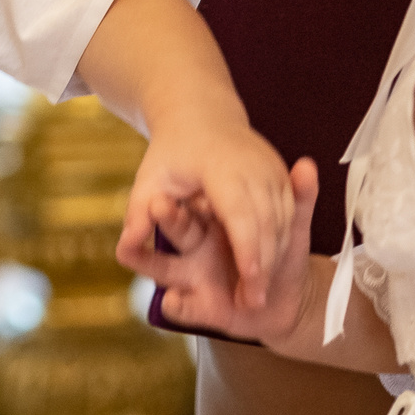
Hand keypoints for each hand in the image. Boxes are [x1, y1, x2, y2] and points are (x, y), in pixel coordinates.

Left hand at [119, 115, 296, 310]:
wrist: (201, 114)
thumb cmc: (171, 153)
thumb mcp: (149, 179)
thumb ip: (138, 213)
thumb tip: (124, 248)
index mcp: (218, 166)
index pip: (238, 212)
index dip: (246, 246)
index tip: (249, 278)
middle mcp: (251, 164)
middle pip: (266, 219)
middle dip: (264, 261)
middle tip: (257, 300)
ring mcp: (270, 166)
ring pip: (282, 217)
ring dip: (276, 255)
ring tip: (263, 290)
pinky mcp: (281, 171)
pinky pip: (290, 210)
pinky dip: (282, 239)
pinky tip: (273, 264)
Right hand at [124, 157, 319, 344]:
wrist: (288, 302)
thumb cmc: (285, 256)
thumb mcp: (294, 228)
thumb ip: (300, 199)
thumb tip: (309, 166)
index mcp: (211, 218)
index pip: (194, 203)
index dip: (188, 195)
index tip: (179, 181)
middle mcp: (195, 246)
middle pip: (175, 230)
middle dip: (166, 219)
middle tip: (157, 204)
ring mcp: (193, 277)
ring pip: (164, 267)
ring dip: (148, 262)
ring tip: (129, 255)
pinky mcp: (200, 308)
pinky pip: (184, 307)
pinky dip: (178, 306)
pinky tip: (170, 303)